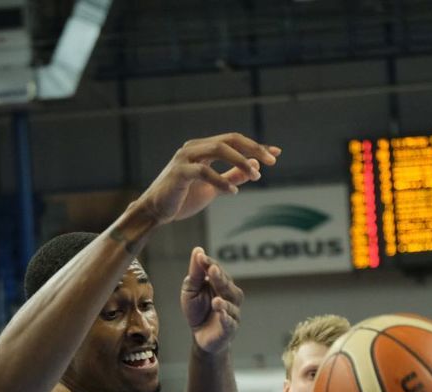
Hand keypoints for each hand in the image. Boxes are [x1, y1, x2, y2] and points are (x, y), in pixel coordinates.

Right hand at [137, 133, 278, 223]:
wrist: (156, 212)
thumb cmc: (182, 198)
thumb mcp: (213, 188)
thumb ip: (232, 177)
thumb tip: (254, 170)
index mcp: (203, 148)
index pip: (234, 141)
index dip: (256, 146)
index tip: (276, 153)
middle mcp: (194, 147)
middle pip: (229, 140)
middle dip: (253, 149)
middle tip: (270, 162)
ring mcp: (185, 157)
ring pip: (219, 149)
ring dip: (241, 161)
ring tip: (255, 176)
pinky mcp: (179, 172)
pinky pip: (204, 171)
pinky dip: (221, 181)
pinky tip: (233, 192)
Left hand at [181, 249, 242, 354]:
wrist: (201, 336)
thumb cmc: (197, 310)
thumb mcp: (191, 290)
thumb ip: (196, 273)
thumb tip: (198, 250)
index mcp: (220, 283)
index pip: (217, 270)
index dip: (209, 263)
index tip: (201, 257)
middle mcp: (230, 295)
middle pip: (227, 285)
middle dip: (220, 278)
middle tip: (212, 269)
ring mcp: (232, 312)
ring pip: (231, 304)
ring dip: (224, 301)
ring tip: (216, 300)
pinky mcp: (229, 328)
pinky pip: (229, 322)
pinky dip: (226, 317)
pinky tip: (220, 312)